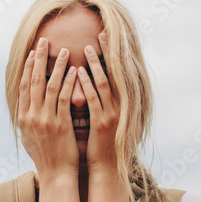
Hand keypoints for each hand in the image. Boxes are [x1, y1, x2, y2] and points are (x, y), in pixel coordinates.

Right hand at [17, 37, 79, 177]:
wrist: (56, 175)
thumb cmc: (46, 158)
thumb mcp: (29, 138)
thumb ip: (27, 120)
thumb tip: (24, 107)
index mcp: (23, 118)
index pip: (23, 86)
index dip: (27, 67)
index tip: (32, 52)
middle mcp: (32, 116)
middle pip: (34, 81)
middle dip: (39, 59)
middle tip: (44, 41)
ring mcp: (46, 120)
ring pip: (50, 86)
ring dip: (57, 66)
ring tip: (64, 51)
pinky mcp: (61, 124)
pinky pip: (65, 98)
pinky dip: (70, 83)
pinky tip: (75, 71)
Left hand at [77, 32, 119, 171]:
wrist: (106, 168)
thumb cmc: (103, 144)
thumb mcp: (108, 121)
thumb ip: (104, 103)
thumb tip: (98, 86)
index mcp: (122, 105)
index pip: (118, 73)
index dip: (112, 55)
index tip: (105, 37)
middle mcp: (121, 107)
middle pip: (115, 73)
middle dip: (108, 53)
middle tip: (101, 33)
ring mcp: (112, 114)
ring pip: (104, 83)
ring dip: (96, 64)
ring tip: (88, 48)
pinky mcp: (102, 123)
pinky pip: (93, 99)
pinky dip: (86, 84)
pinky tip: (79, 71)